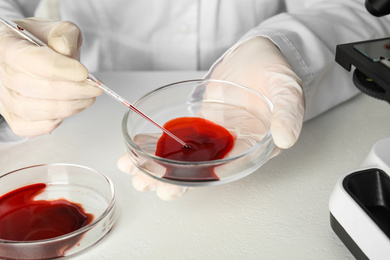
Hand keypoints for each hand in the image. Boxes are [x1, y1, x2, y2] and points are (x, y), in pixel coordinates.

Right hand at [0, 18, 101, 136]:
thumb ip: (64, 36)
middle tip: (94, 88)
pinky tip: (68, 110)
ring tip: (86, 98)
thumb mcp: (58, 29)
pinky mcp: (11, 115)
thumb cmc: (44, 42)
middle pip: (31, 88)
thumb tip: (66, 52)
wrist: (37, 54)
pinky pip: (28, 127)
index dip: (60, 69)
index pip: (29, 60)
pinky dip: (52, 122)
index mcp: (6, 44)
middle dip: (71, 91)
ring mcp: (2, 96)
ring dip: (66, 107)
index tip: (84, 73)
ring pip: (31, 110)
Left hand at [118, 37, 304, 200]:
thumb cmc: (274, 71)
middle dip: (169, 178)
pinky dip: (155, 142)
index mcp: (252, 147)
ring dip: (155, 164)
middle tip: (144, 181)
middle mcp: (229, 146)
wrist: (256, 53)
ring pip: (183, 158)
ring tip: (129, 166)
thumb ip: (288, 113)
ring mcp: (211, 136)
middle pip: (198, 170)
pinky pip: (176, 137)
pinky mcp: (198, 124)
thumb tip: (285, 138)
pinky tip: (135, 144)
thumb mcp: (286, 89)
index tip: (173, 185)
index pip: (225, 171)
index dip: (198, 180)